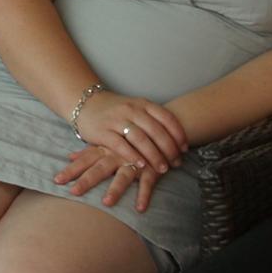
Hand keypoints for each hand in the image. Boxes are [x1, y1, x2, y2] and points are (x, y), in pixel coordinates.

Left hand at [55, 143, 156, 213]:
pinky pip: (148, 183)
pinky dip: (144, 195)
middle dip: (86, 181)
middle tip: (74, 193)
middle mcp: (118, 155)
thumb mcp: (109, 142)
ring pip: (123, 176)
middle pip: (99, 169)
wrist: (161, 127)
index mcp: (106, 149)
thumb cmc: (131, 138)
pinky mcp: (152, 168)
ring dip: (115, 189)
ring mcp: (135, 162)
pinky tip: (140, 208)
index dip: (71, 170)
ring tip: (106, 203)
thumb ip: (90, 150)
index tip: (57, 181)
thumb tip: (70, 156)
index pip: (85, 160)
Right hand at [71, 90, 187, 180]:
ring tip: (162, 168)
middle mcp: (131, 109)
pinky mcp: (103, 131)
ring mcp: (116, 120)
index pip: (166, 117)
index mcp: (143, 104)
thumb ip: (153, 120)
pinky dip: (132, 156)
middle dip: (168, 149)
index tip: (184, 149)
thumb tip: (177, 140)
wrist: (86, 104)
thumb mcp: (137, 108)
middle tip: (175, 163)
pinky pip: (120, 145)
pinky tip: (141, 165)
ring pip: (140, 138)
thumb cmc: (116, 111)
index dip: (178, 134)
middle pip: (155, 130)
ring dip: (154, 155)